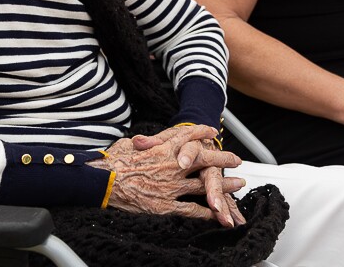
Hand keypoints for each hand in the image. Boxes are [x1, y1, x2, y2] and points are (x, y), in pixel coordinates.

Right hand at [88, 125, 244, 224]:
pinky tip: (215, 212)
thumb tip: (141, 142)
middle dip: (223, 159)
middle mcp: (173, 165)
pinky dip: (205, 211)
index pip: (188, 136)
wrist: (106, 181)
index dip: (202, 133)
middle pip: (205, 159)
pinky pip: (191, 209)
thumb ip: (141, 143)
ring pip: (204, 186)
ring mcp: (172, 186)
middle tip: (237, 159)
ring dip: (222, 186)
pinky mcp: (166, 205)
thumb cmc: (113, 162)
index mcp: (164, 148)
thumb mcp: (128, 145)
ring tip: (237, 184)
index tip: (212, 131)